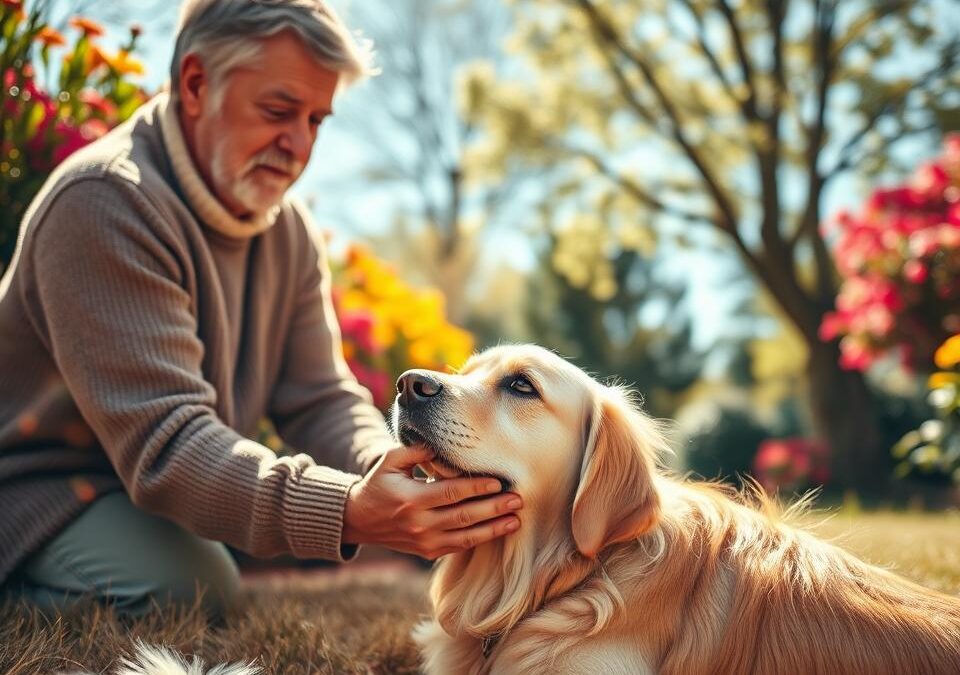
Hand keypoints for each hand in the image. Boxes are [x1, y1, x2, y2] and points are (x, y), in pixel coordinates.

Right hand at [342, 444, 522, 558]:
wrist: (358, 519)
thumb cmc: (378, 483)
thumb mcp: (390, 461)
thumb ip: (417, 451)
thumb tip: (443, 445)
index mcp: (411, 499)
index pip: (450, 493)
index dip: (476, 488)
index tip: (498, 482)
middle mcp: (419, 523)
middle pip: (463, 516)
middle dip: (493, 508)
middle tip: (518, 500)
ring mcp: (424, 541)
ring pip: (465, 537)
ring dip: (493, 529)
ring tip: (516, 520)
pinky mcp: (427, 552)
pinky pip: (458, 547)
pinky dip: (479, 540)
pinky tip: (497, 531)